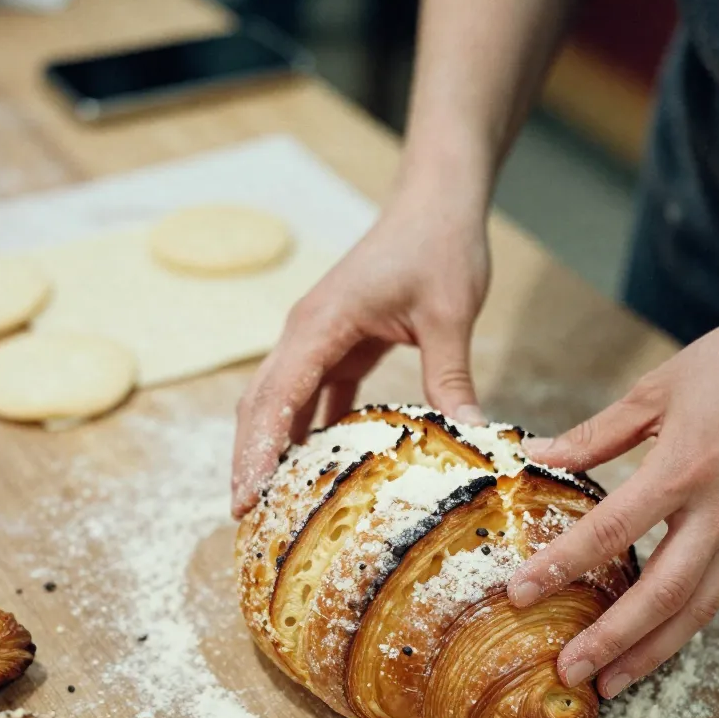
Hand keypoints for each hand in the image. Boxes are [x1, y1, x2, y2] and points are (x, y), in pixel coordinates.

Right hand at [231, 176, 489, 517]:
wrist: (436, 200)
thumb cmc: (439, 244)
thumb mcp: (448, 315)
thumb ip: (450, 378)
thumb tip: (472, 439)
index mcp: (320, 325)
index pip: (275, 397)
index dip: (257, 451)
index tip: (246, 497)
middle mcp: (306, 332)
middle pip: (261, 404)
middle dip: (250, 459)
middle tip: (246, 517)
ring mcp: (318, 338)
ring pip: (281, 401)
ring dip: (274, 448)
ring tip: (274, 504)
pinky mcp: (339, 343)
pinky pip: (314, 395)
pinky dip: (311, 431)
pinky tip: (320, 469)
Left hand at [507, 292, 718, 698]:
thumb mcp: (656, 388)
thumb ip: (596, 434)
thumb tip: (538, 455)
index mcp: (684, 466)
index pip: (611, 531)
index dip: (561, 566)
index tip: (519, 594)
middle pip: (661, 593)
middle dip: (611, 639)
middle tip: (568, 672)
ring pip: (696, 608)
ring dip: (651, 652)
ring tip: (609, 683)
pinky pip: (717, 592)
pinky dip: (682, 626)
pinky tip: (652, 643)